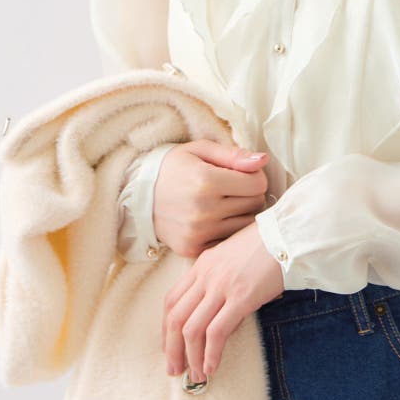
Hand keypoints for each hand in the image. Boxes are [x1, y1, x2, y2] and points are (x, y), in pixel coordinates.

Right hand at [152, 140, 269, 257]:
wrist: (136, 196)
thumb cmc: (172, 168)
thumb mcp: (200, 150)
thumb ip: (233, 155)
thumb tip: (263, 160)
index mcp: (207, 181)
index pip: (258, 184)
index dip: (255, 176)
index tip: (244, 174)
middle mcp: (203, 209)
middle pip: (254, 204)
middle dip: (250, 194)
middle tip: (233, 188)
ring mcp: (198, 232)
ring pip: (245, 225)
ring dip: (241, 214)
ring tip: (225, 203)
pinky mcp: (193, 249)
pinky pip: (228, 242)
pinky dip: (227, 231)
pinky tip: (216, 220)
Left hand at [162, 220, 284, 381]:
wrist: (287, 233)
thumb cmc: (266, 244)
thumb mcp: (232, 257)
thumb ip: (219, 279)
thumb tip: (220, 312)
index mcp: (202, 264)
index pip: (171, 301)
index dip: (166, 328)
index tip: (170, 346)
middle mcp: (206, 276)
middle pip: (175, 318)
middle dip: (171, 349)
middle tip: (175, 370)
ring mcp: (221, 286)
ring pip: (191, 329)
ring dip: (191, 358)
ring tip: (197, 375)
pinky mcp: (241, 297)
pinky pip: (217, 332)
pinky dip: (211, 354)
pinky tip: (212, 367)